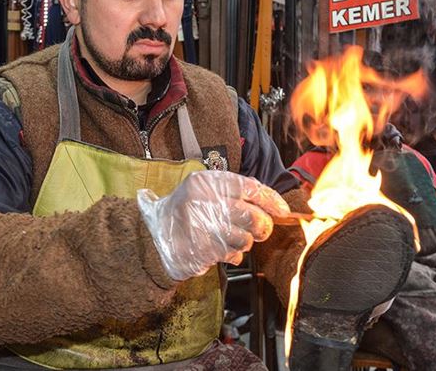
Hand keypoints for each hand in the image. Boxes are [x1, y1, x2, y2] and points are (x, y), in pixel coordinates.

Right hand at [137, 171, 290, 280]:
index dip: (272, 200)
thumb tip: (275, 204)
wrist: (152, 237)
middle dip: (262, 226)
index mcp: (206, 182)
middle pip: (253, 216)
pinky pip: (233, 254)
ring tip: (231, 238)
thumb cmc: (184, 212)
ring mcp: (201, 227)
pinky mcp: (201, 250)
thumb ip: (235, 192)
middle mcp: (204, 202)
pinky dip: (233, 254)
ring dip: (245, 242)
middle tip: (259, 230)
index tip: (283, 210)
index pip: (250, 187)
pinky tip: (221, 248)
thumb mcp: (204, 191)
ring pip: (245, 238)